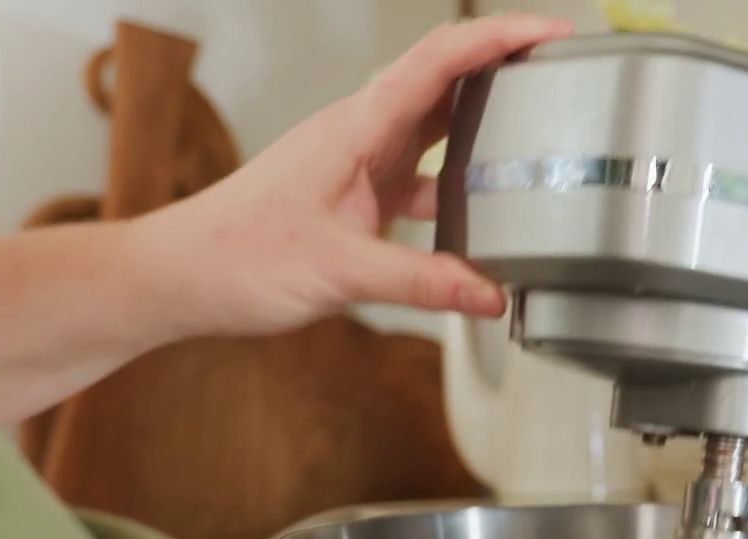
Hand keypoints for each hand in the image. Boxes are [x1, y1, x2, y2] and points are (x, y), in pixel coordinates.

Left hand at [136, 15, 573, 339]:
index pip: (441, 61)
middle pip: (446, 80)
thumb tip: (491, 294)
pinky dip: (459, 184)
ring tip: (540, 129)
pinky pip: (423, 176)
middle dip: (505, 65)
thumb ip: (421, 282)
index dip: (499, 38)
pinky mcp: (358, 194)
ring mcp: (361, 162)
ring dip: (485, 122)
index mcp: (357, 128)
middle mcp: (362, 134)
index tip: (552, 35)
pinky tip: (485, 214)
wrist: (184, 276)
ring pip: (436, 126)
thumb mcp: (338, 271)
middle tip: (563, 73)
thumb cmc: (239, 257)